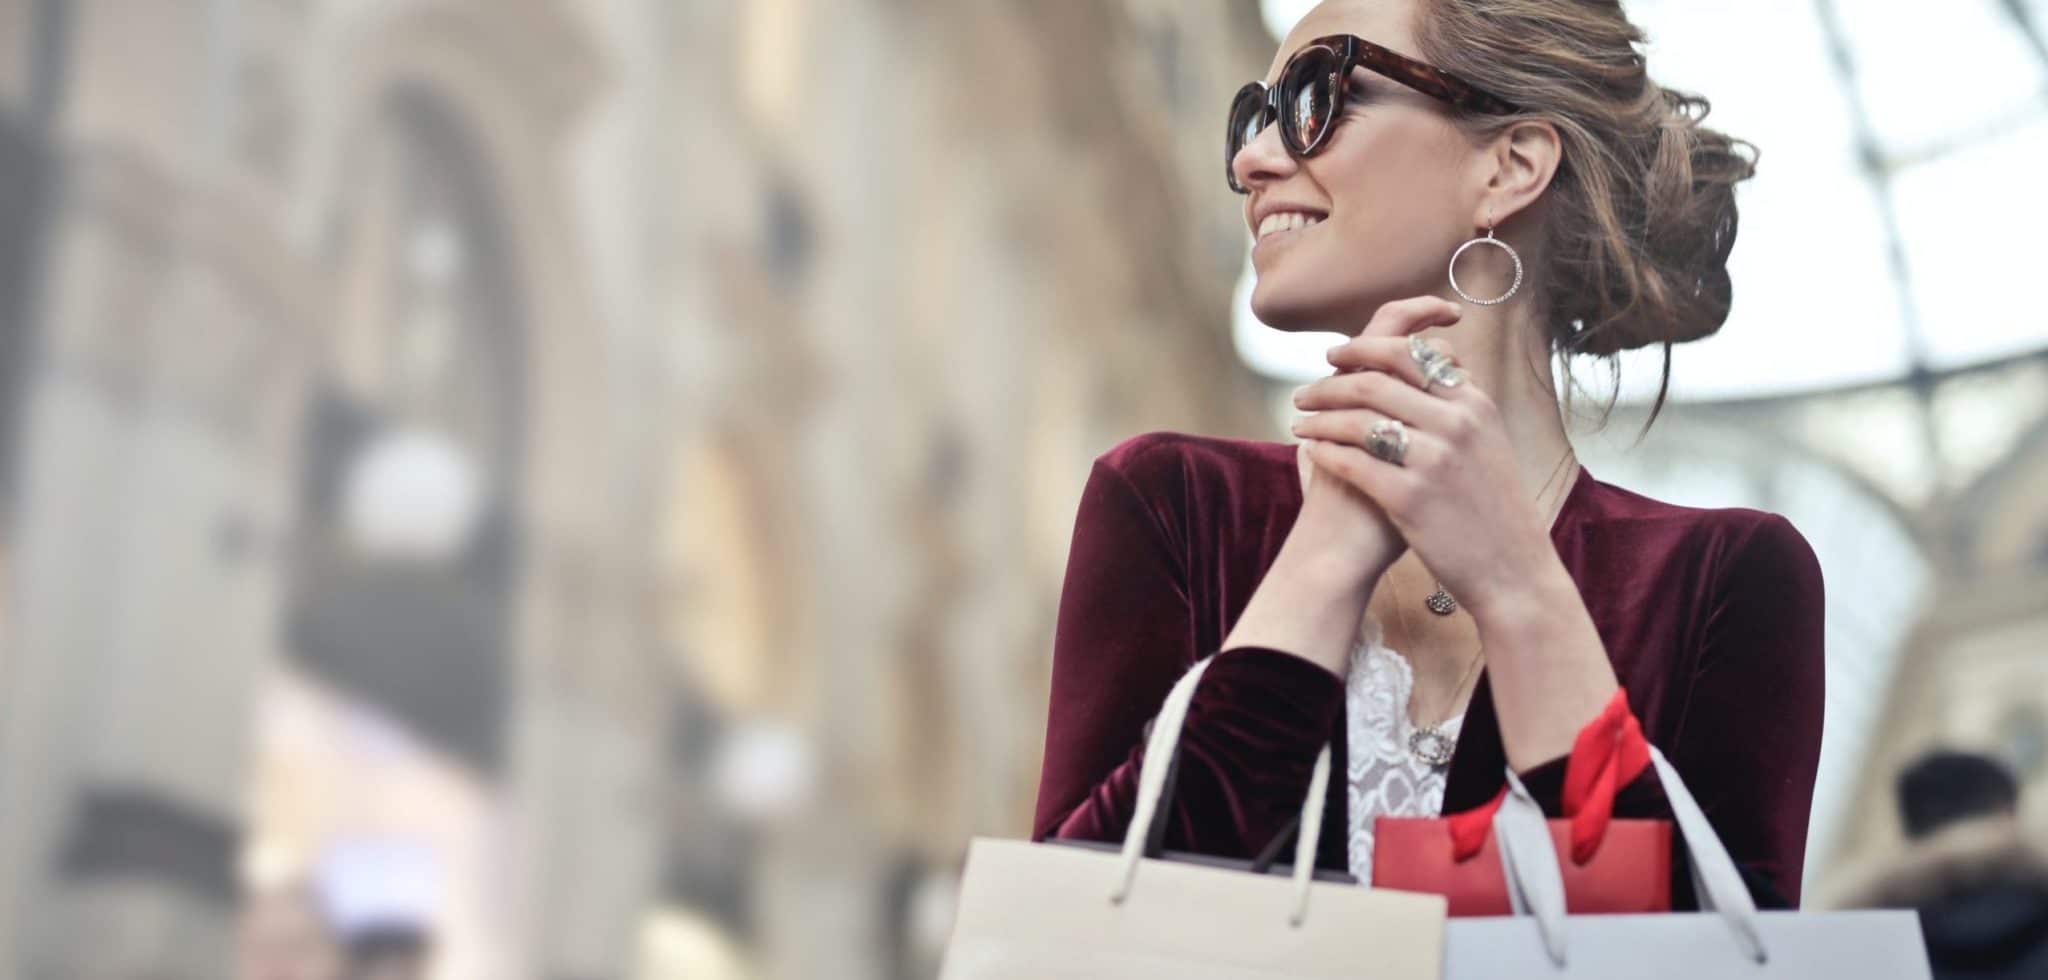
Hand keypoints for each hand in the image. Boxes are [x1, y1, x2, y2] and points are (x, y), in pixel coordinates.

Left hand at [1289, 295, 1561, 619]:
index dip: (1362, 348)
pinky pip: (1353, 463)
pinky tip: (1313, 454)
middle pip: (1374, 381)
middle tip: (1303, 393)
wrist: (1513, 569)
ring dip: (1319, 419)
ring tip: (1300, 425)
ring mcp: (1433, 460)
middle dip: (1328, 383)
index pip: (1409, 353)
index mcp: (1474, 403)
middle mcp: (1455, 423)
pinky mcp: (1410, 497)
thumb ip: (1456, 405)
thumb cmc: (1494, 508)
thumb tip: (1426, 366)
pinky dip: (1326, 454)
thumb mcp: (1489, 442)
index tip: (1334, 354)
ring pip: (1358, 420)